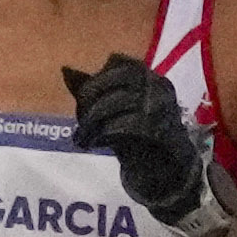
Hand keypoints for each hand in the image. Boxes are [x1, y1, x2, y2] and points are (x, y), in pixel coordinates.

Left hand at [68, 56, 227, 236]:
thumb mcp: (116, 111)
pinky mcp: (162, 131)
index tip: (82, 97)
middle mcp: (160, 88)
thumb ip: (96, 92)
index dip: (97, 78)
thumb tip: (66, 71)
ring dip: (94, 120)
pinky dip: (105, 134)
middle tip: (80, 120)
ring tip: (83, 137)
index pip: (120, 63)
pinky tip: (96, 143)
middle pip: (117, 81)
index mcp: (151, 78)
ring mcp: (163, 109)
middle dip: (92, 98)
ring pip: (120, 102)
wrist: (170, 173)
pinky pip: (127, 125)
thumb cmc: (140, 139)